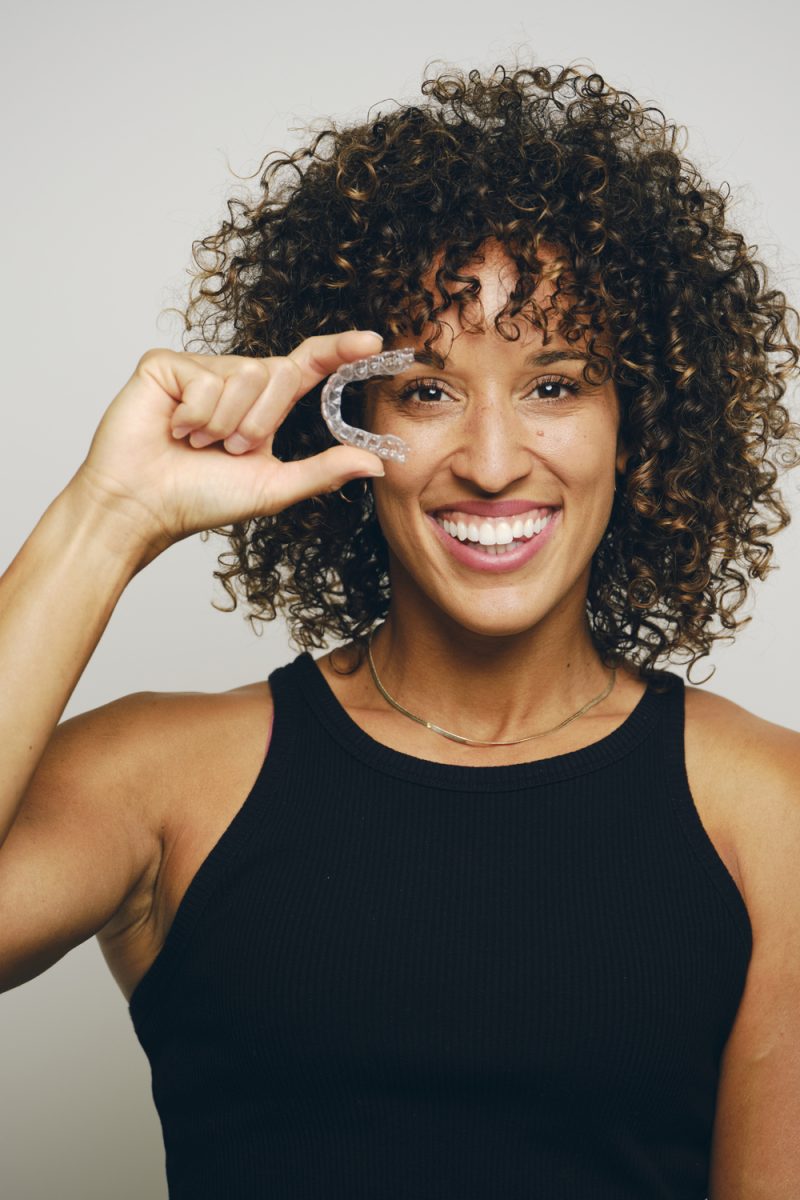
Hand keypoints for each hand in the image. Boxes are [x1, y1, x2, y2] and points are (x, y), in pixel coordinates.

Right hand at [70, 331, 385, 561]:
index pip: (308, 366)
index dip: (339, 351)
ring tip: (196, 442)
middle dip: (259, 423)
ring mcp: (200, 369)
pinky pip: (205, 378)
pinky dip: (195, 415)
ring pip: (243, 374)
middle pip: (279, 373)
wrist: (142, 506)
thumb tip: (375, 464)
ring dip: (224, 423)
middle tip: (228, 450)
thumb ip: (323, 471)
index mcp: (263, 405)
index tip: (373, 343)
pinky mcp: (166, 364)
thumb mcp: (274, 487)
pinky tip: (174, 430)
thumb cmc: (200, 499)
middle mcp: (234, 380)